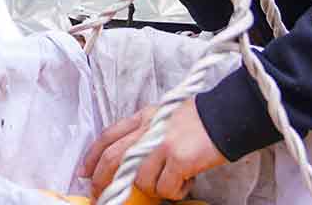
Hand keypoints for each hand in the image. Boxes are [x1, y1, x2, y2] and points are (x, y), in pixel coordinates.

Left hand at [79, 102, 224, 201]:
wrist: (227, 115)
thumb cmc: (200, 119)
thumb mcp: (165, 116)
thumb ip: (146, 132)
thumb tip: (133, 160)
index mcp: (143, 117)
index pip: (108, 136)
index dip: (93, 156)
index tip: (85, 172)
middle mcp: (147, 129)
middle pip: (113, 159)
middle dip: (103, 181)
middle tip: (103, 195)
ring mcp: (160, 144)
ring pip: (140, 179)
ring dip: (154, 189)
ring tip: (172, 184)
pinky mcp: (177, 159)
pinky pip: (165, 188)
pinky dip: (174, 192)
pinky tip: (186, 183)